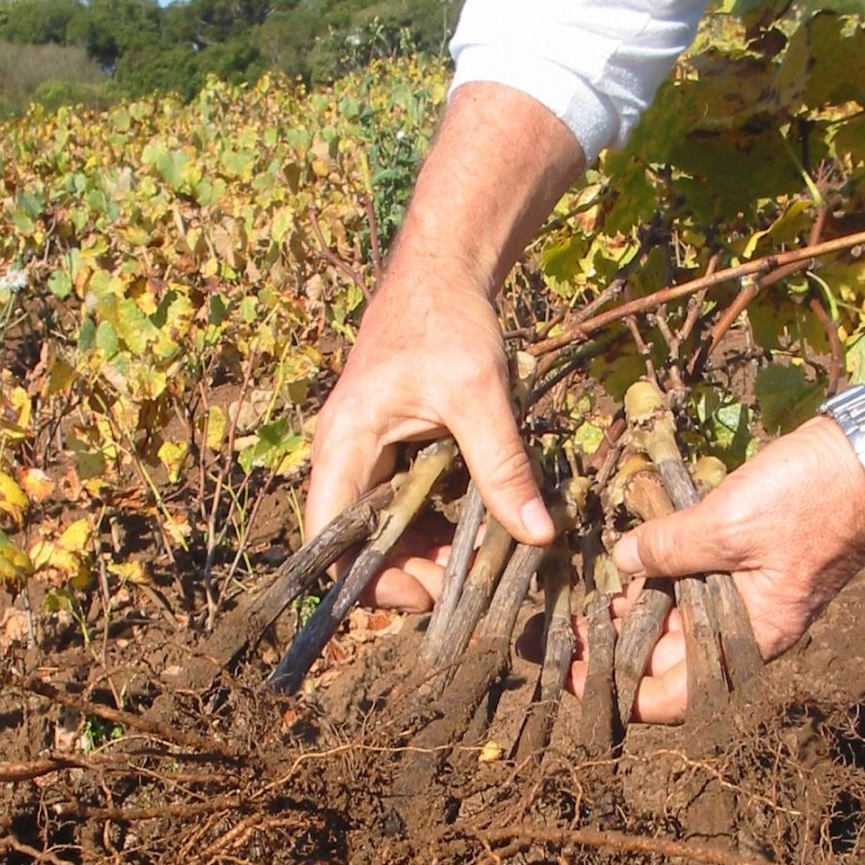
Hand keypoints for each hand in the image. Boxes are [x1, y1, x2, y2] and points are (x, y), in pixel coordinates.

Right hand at [305, 264, 553, 610]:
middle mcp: (345, 457)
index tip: (423, 595)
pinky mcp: (394, 453)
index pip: (327, 539)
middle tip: (466, 582)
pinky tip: (480, 530)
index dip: (364, 580)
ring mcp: (368, 457)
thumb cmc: (447, 320)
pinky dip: (440, 526)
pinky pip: (407, 508)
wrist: (444, 269)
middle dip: (409, 572)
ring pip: (386, 531)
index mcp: (345, 446)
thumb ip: (504, 467)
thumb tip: (536, 534)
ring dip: (428, 553)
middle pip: (359, 544)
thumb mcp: (480, 394)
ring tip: (479, 560)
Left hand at [571, 417, 864, 722]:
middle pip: (663, 662)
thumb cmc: (812, 499)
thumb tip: (623, 559)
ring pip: (671, 624)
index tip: (570, 677)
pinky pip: (687, 588)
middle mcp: (743, 631)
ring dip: (625, 618)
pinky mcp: (742, 564)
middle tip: (554, 636)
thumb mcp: (730, 525)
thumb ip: (670, 546)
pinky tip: (614, 571)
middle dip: (609, 653)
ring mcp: (743, 598)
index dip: (618, 693)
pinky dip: (651, 583)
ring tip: (572, 608)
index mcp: (748, 641)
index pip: (672, 696)